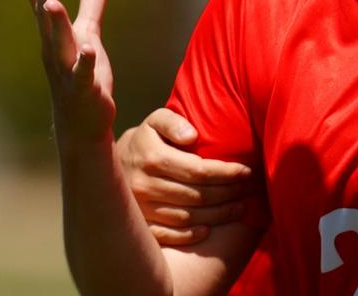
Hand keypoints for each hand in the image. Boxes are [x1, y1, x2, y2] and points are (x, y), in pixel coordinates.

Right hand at [19, 0, 114, 144]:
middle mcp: (54, 49)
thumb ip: (92, 1)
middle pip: (47, 17)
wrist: (81, 124)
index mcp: (54, 34)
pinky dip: (85, 61)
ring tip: (52, 4)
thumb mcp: (89, 32)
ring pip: (60, 44)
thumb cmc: (82, 74)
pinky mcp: (85, 89)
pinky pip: (83, 74)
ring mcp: (67, 70)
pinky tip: (89, 49)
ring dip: (56, 25)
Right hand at [116, 109, 252, 245]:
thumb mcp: (156, 121)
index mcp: (152, 158)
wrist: (108, 166)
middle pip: (197, 195)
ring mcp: (140, 209)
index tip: (246, 171)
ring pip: (186, 216)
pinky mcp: (138, 225)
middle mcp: (145, 185)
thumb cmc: (146, 139)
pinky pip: (167, 235)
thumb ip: (174, 122)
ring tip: (239, 207)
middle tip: (249, 189)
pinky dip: (189, 235)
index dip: (226, 173)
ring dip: (217, 215)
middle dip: (228, 193)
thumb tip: (192, 136)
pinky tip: (208, 229)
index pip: (198, 170)